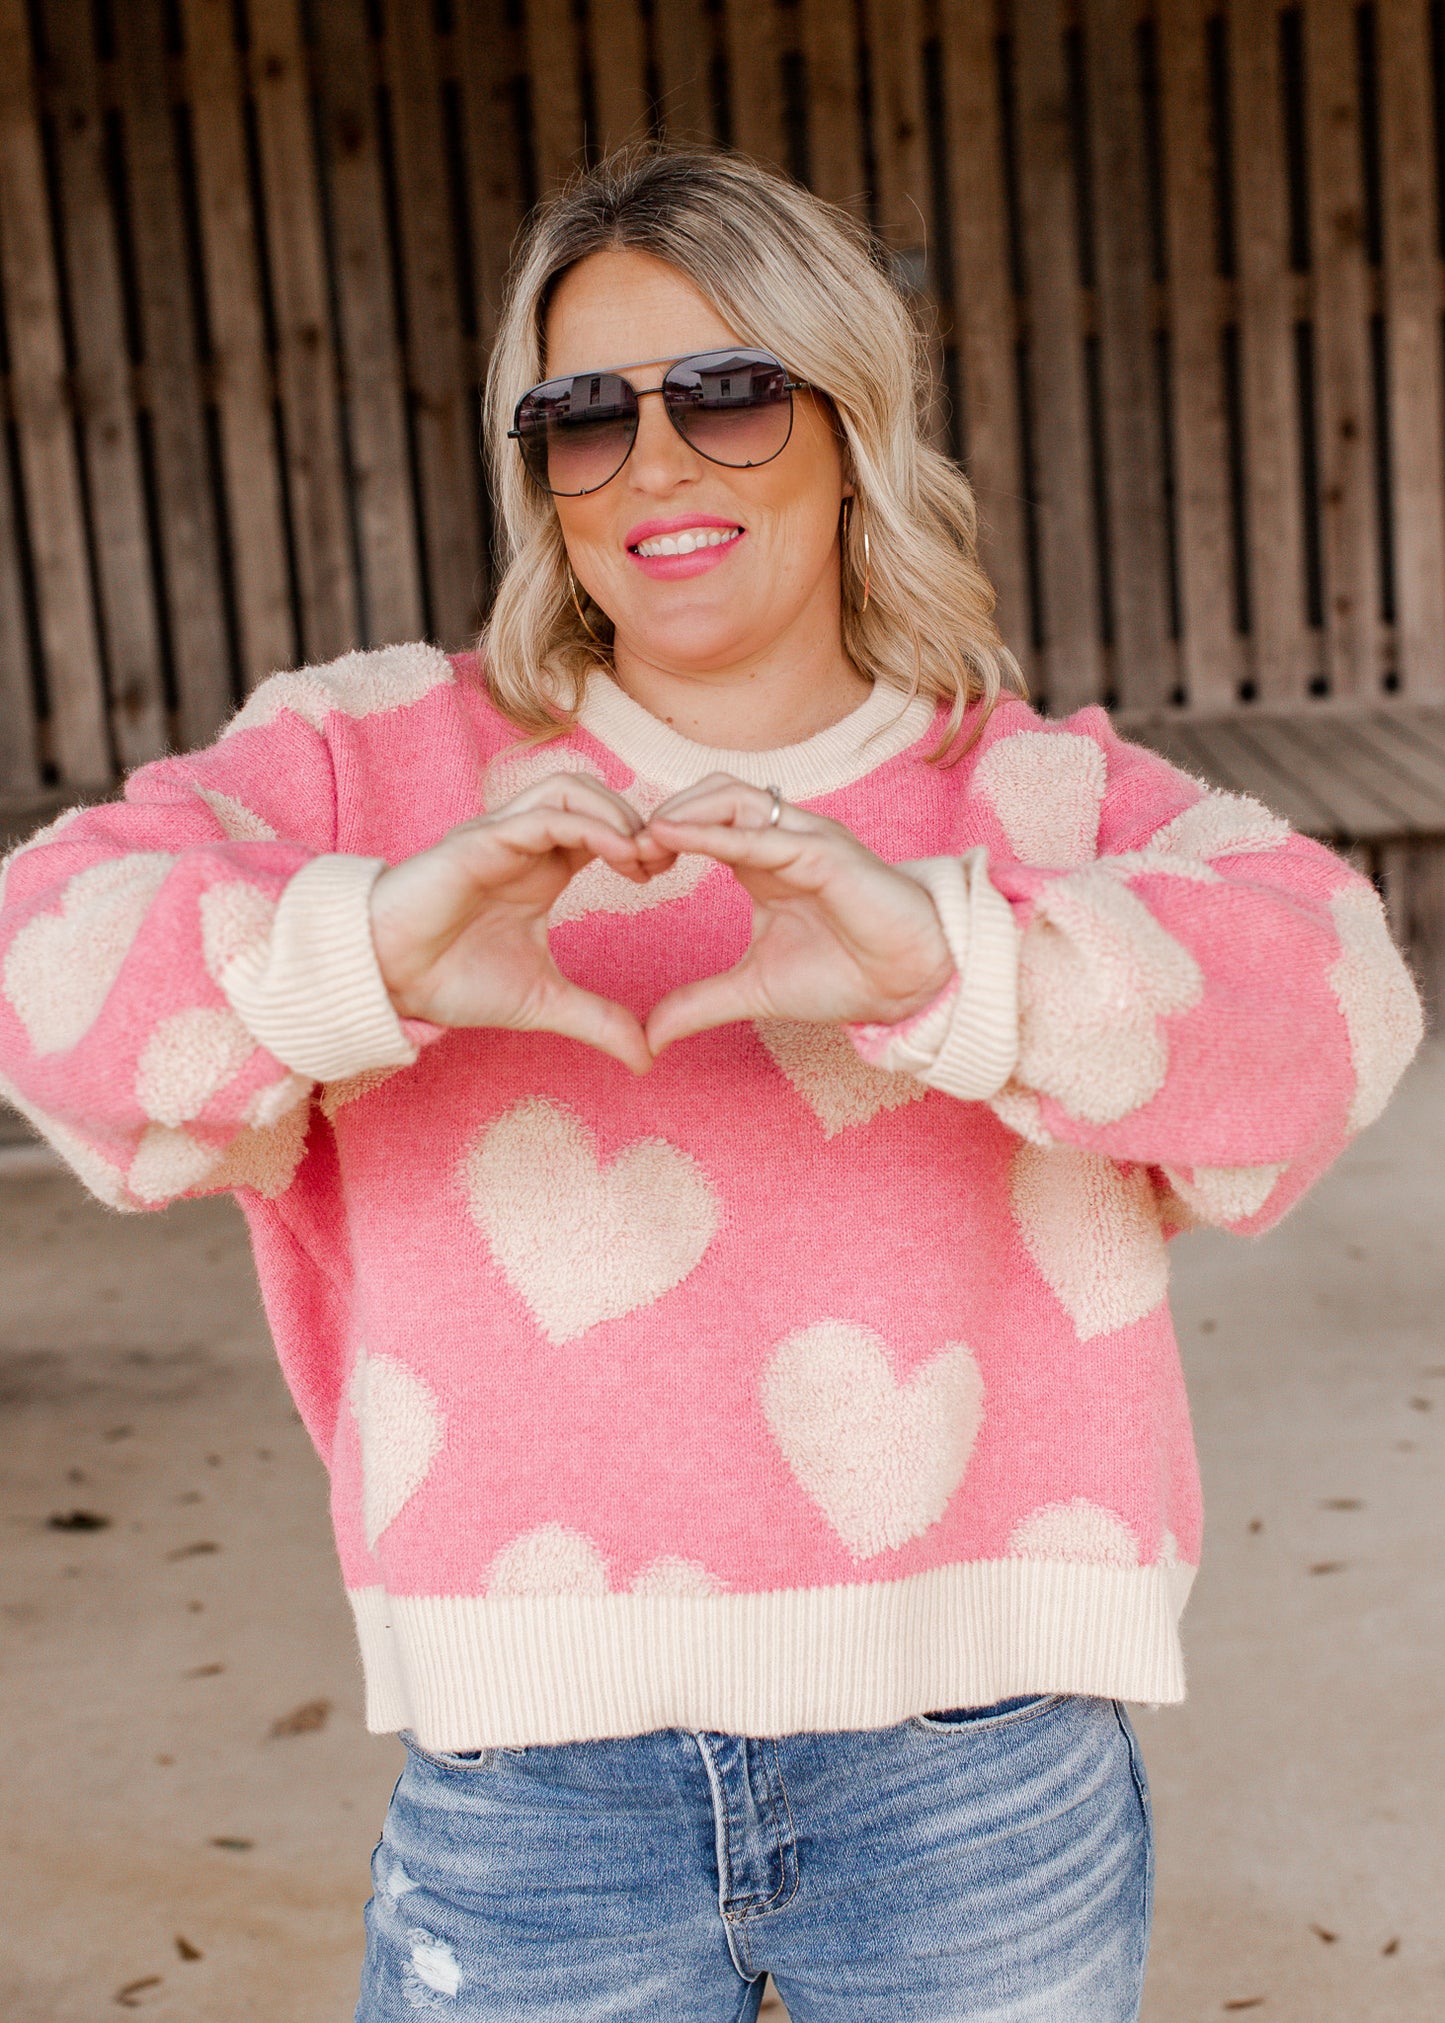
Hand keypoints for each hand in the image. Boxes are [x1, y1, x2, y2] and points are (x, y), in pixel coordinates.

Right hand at [369, 773, 673, 1074]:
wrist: (387, 981)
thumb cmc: (451, 979)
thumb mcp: (543, 1003)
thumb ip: (598, 1020)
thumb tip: (648, 1058)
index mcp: (544, 867)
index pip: (605, 826)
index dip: (643, 840)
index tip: (668, 874)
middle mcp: (526, 842)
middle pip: (595, 794)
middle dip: (638, 818)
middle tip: (664, 861)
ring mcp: (502, 836)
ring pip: (570, 788)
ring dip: (615, 813)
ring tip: (641, 856)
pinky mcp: (480, 841)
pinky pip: (543, 814)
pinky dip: (588, 825)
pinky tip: (618, 855)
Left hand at [642, 774, 953, 1055]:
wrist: (910, 986)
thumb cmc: (846, 975)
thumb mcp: (753, 991)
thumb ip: (700, 1003)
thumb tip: (650, 1035)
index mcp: (760, 860)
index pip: (699, 820)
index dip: (657, 835)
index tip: (624, 869)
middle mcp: (780, 838)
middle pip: (708, 792)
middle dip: (661, 813)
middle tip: (623, 852)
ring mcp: (803, 838)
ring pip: (731, 795)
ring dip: (680, 811)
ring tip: (642, 841)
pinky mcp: (825, 852)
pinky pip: (763, 832)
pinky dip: (714, 831)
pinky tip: (673, 836)